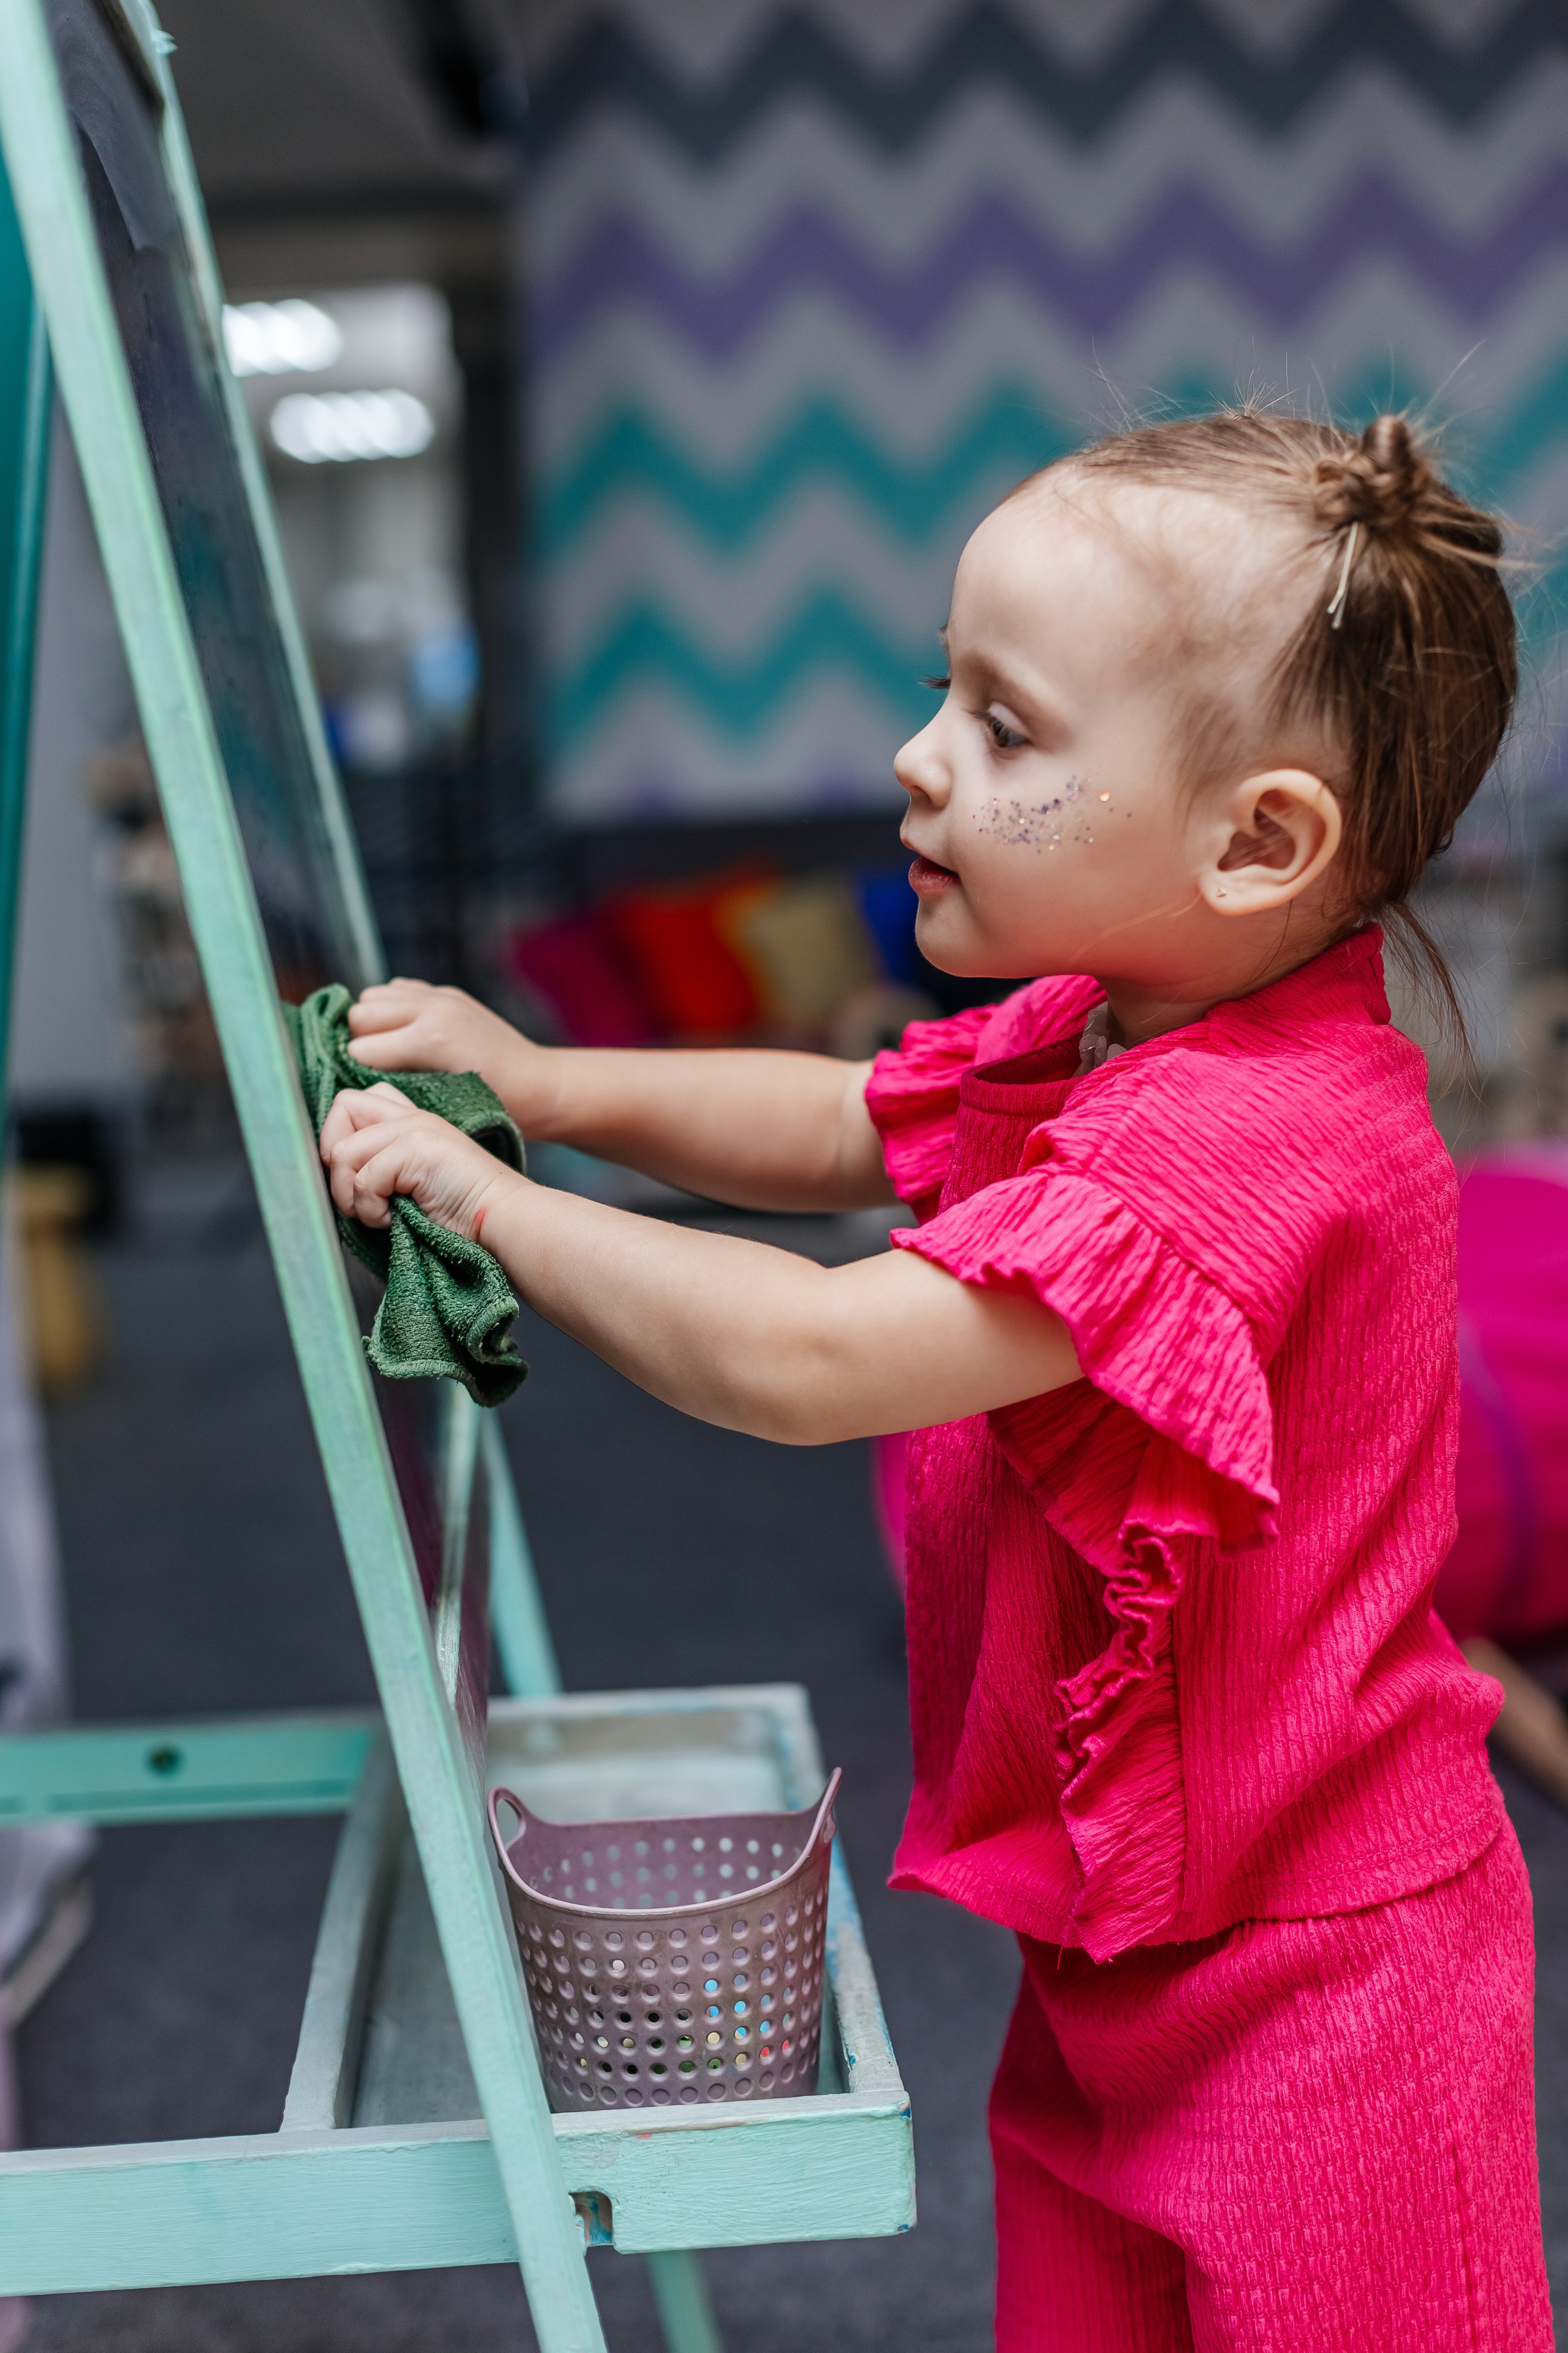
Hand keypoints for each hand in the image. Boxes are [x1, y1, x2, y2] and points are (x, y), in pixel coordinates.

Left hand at [320, 1082, 523, 1240]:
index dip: (339, 1136)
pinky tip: (393, 1220)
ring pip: (344, 1152)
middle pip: (342, 1106)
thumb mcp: (414, 1182)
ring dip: (351, 1195)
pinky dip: (371, 1210)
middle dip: (334, 1158)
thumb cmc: (462, 1213)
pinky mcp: (417, 1148)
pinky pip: (364, 1180)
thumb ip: (383, 1165)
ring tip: (378, 1214)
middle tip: (355, 1194)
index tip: (354, 1179)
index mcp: (412, 1121)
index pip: (355, 1101)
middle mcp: (410, 1117)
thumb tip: (336, 1173)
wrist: (504, 1220)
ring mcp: (415, 1129)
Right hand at [347, 979, 556, 1128]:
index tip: (358, 1091)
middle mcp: (431, 1009)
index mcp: (429, 1039)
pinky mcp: (447, 993)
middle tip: (367, 1070)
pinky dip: (391, 1008)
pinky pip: (398, 990)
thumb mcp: (442, 1107)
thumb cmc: (496, 1109)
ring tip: (382, 1050)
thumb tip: (354, 1083)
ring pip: (373, 997)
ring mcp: (440, 996)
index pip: (359, 1050)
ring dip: (370, 1022)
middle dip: (356, 1043)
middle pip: (359, 1015)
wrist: (541, 1085)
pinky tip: (402, 1034)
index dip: (353, 1074)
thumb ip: (397, 1089)